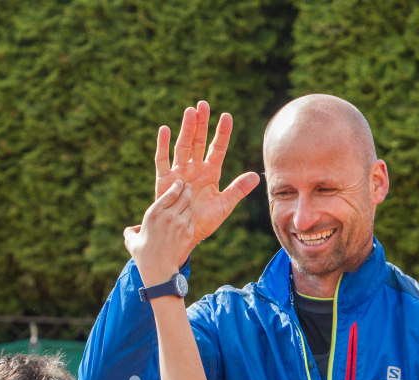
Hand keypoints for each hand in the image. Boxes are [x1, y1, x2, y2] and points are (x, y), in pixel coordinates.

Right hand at [124, 180, 194, 287]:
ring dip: (188, 205)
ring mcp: (180, 224)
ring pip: (189, 207)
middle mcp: (168, 215)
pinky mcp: (188, 233)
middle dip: (187, 190)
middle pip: (184, 196)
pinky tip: (187, 221)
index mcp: (154, 213)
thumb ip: (130, 231)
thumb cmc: (143, 255)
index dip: (177, 186)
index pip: (170, 193)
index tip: (179, 184)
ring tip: (187, 204)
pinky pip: (192, 221)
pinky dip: (190, 220)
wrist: (158, 270)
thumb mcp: (131, 241)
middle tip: (188, 188)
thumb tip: (132, 229)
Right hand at [153, 100, 259, 261]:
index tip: (226, 116)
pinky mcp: (165, 181)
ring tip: (190, 111)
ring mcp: (180, 173)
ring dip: (186, 129)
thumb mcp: (224, 206)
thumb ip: (238, 190)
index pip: (218, 148)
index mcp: (211, 173)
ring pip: (183, 146)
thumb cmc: (204, 222)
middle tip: (203, 104)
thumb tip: (256, 175)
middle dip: (201, 123)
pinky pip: (163, 160)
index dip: (222, 133)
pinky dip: (163, 145)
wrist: (185, 235)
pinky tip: (165, 129)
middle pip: (199, 141)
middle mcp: (195, 169)